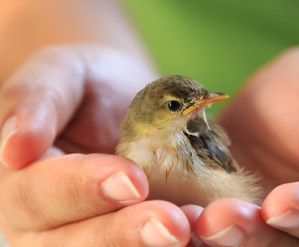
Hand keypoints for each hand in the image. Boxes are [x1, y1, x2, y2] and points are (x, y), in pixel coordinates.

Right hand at [0, 46, 190, 245]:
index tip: (133, 179)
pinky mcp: (130, 231)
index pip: (43, 195)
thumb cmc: (85, 85)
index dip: (85, 189)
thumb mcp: (59, 75)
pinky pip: (147, 244)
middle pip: (76, 243)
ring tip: (194, 229)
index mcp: (23, 183)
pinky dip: (178, 243)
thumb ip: (37, 100)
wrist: (116, 100)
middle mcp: (51, 222)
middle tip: (173, 224)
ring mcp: (90, 231)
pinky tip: (205, 231)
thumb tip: (15, 147)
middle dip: (124, 236)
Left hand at [199, 47, 298, 245]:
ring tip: (183, 219)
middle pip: (287, 243)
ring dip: (212, 236)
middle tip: (217, 218)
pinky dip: (188, 224)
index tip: (281, 204)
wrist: (286, 100)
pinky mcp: (226, 212)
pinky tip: (164, 212)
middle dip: (252, 234)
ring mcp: (265, 224)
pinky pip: (208, 225)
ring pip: (244, 242)